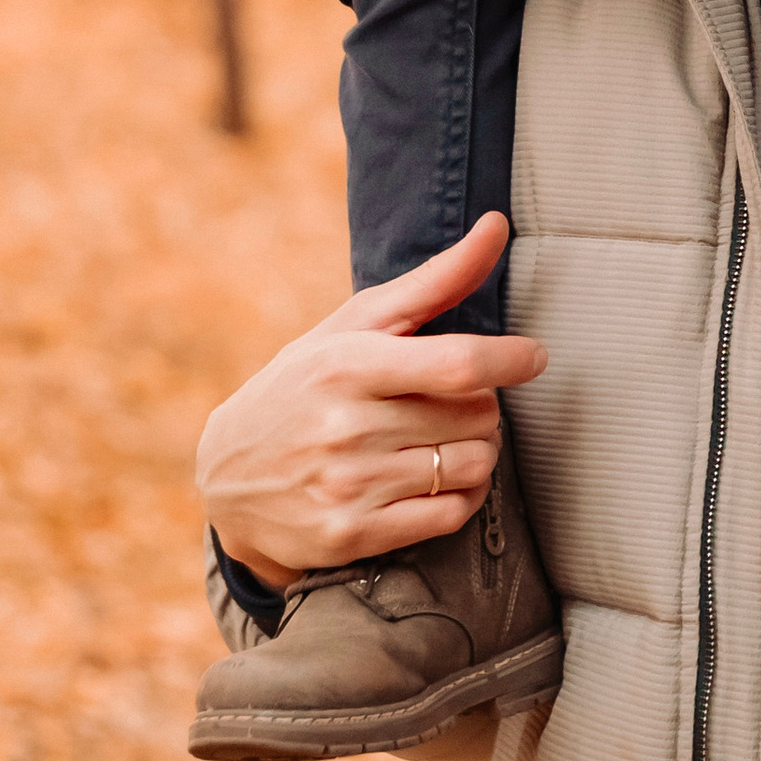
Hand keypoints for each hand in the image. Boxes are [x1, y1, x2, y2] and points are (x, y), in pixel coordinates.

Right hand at [197, 213, 546, 588]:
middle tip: (456, 403)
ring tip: (447, 439)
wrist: (227, 477)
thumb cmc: (306, 385)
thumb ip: (434, 281)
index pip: (457, 364)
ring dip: (478, 451)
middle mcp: (345, 427)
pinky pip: (450, 516)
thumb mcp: (355, 325)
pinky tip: (437, 479)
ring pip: (471, 467)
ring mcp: (347, 487)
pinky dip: (462, 495)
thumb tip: (497, 224)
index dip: (510, 360)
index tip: (533, 356)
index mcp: (347, 364)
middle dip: (484, 406)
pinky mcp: (351, 536)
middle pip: (476, 417)